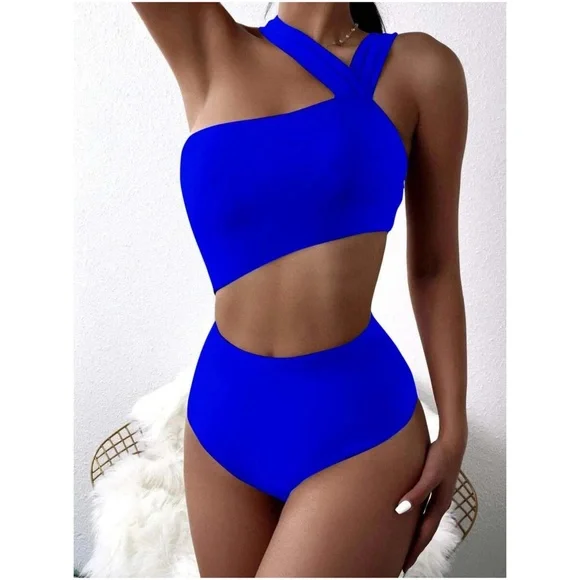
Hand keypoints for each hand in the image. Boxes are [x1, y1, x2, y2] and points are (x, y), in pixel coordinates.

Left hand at [398, 431, 466, 573]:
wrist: (452, 442)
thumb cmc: (441, 458)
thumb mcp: (428, 476)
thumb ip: (416, 493)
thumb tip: (400, 511)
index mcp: (439, 505)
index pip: (425, 534)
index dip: (415, 549)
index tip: (405, 564)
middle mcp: (439, 504)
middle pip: (426, 532)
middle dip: (415, 548)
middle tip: (403, 562)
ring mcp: (438, 497)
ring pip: (425, 522)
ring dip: (416, 534)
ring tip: (406, 545)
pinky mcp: (434, 488)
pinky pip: (424, 511)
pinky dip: (416, 520)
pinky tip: (408, 518)